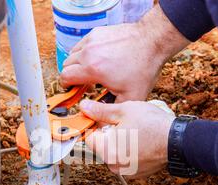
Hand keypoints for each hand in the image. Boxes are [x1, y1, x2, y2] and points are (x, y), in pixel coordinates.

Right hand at [60, 4, 189, 102]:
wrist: (152, 42)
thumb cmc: (143, 68)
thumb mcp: (130, 97)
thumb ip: (112, 110)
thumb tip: (99, 120)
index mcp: (92, 69)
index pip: (65, 77)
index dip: (67, 86)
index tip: (74, 90)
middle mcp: (88, 53)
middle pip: (66, 65)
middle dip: (72, 76)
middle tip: (85, 83)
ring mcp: (92, 40)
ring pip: (72, 54)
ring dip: (77, 64)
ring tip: (90, 71)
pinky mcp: (97, 32)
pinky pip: (82, 44)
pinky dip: (84, 52)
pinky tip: (97, 59)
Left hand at [81, 99, 175, 177]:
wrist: (178, 141)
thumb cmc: (152, 124)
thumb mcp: (123, 111)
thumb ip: (100, 111)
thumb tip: (84, 107)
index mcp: (107, 151)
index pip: (89, 138)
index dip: (94, 125)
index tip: (103, 117)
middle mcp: (114, 165)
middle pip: (101, 147)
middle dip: (108, 134)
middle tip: (123, 123)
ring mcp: (125, 172)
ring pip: (113, 154)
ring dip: (118, 143)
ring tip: (134, 132)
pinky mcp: (136, 173)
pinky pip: (125, 160)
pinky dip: (129, 152)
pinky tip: (140, 141)